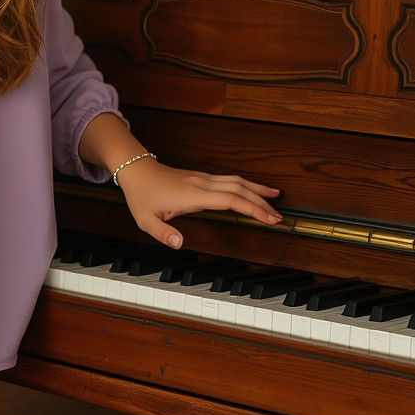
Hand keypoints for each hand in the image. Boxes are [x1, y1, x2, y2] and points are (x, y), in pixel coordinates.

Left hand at [116, 158, 281, 248]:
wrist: (135, 170)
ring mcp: (202, 178)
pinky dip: (245, 185)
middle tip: (279, 217)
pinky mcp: (201, 178)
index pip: (229, 200)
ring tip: (276, 198)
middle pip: (239, 189)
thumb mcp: (145, 219)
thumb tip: (179, 244)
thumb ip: (162, 233)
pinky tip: (253, 189)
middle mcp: (201, 184)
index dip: (252, 208)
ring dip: (257, 190)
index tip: (269, 218)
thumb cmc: (141, 194)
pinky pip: (228, 180)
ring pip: (236, 181)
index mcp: (191, 195)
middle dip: (261, 203)